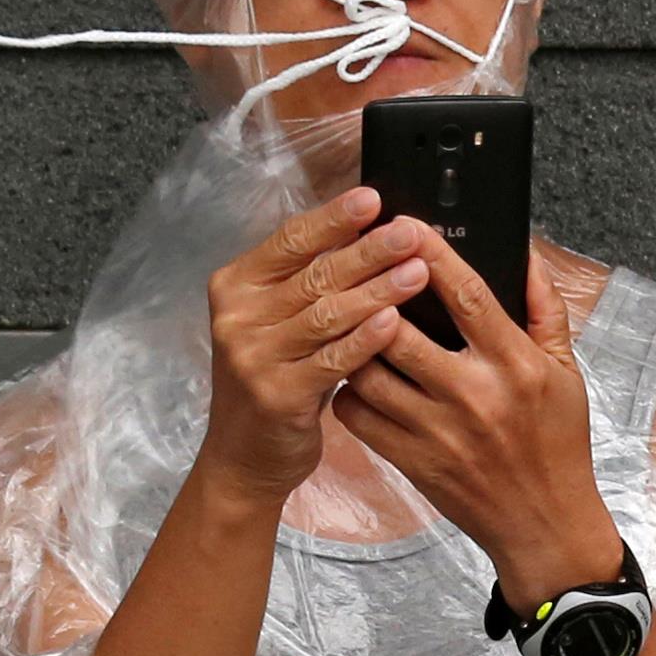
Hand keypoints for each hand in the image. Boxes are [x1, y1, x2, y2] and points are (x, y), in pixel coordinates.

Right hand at [198, 188, 432, 502]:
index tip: (373, 198)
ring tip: (418, 272)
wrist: (245, 457)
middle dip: (368, 251)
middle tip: (411, 232)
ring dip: (377, 290)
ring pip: (326, 314)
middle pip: (314, 274)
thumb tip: (368, 230)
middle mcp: (237, 316)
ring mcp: (252, 356)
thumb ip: (309, 282)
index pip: (291, 240)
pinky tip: (396, 322)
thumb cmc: (276, 379)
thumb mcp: (280, 323)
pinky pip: (331, 360)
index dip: (334, 218)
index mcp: (237, 285)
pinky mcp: (276, 394)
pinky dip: (365, 339)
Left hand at [333, 232, 621, 606]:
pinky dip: (347, 390)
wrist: (544, 525)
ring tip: (349, 318)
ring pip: (368, 372)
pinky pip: (357, 415)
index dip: (432, 255)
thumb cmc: (557, 445)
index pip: (468, 297)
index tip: (405, 225)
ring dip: (353, 340)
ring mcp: (437, 432)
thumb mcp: (566, 374)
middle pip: (401, 331)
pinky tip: (354, 375)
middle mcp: (474, 396)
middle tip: (357, 266)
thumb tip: (526, 256)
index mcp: (516, 366)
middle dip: (375, 292)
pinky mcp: (411, 461)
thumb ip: (545, 311)